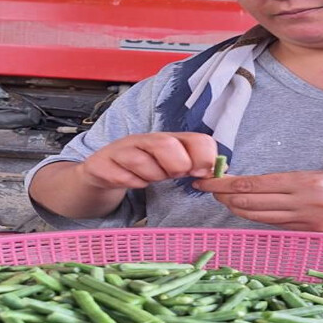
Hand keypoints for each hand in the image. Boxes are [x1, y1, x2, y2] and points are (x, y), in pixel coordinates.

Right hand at [80, 132, 217, 189]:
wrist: (102, 171)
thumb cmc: (143, 167)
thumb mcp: (172, 164)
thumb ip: (195, 165)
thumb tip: (220, 172)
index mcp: (169, 139)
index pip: (196, 139)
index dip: (204, 157)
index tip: (201, 173)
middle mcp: (146, 139)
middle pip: (166, 144)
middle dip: (176, 165)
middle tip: (172, 175)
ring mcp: (123, 150)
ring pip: (141, 160)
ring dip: (151, 176)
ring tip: (149, 179)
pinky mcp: (103, 163)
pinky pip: (121, 176)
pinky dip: (131, 183)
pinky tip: (132, 181)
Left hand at [193, 170, 322, 231]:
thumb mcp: (317, 174)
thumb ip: (286, 182)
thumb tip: (249, 185)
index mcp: (305, 182)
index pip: (254, 184)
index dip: (226, 183)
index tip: (206, 180)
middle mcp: (305, 203)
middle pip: (251, 203)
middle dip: (225, 196)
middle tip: (206, 188)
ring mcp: (307, 223)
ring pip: (259, 217)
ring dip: (236, 208)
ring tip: (221, 199)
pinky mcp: (310, 235)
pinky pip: (275, 226)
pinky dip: (257, 218)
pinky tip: (246, 211)